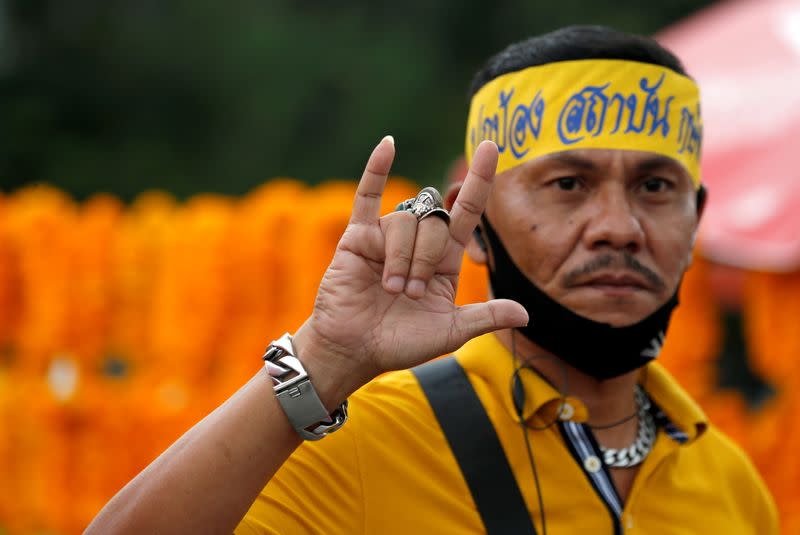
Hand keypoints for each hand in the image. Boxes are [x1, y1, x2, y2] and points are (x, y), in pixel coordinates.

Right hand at [293, 136, 527, 405]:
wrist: (354, 350)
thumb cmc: (400, 342)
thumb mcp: (450, 332)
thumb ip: (485, 317)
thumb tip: (526, 313)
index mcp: (444, 260)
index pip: (467, 211)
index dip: (480, 180)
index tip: (491, 147)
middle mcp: (418, 242)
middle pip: (436, 222)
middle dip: (426, 260)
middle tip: (410, 294)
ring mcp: (387, 236)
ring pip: (405, 221)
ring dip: (401, 259)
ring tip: (390, 288)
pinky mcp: (358, 236)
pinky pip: (367, 196)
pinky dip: (377, 169)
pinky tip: (388, 144)